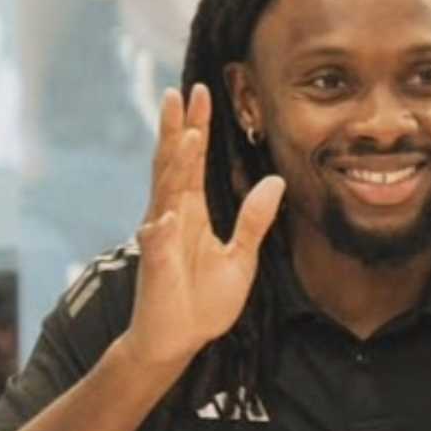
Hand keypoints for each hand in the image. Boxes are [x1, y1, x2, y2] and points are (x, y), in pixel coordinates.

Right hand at [120, 85, 285, 369]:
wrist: (179, 339)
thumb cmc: (205, 300)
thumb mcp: (241, 256)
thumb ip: (254, 219)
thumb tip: (275, 181)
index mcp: (191, 212)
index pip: (194, 161)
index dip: (196, 127)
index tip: (201, 94)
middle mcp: (172, 217)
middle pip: (171, 163)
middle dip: (175, 129)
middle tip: (179, 92)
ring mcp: (160, 239)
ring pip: (165, 193)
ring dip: (174, 165)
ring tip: (184, 135)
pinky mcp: (155, 266)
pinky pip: (157, 243)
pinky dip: (161, 230)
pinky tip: (166, 218)